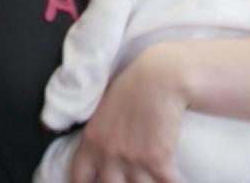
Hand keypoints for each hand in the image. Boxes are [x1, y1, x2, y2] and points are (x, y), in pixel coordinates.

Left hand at [70, 45, 187, 182]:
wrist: (159, 77)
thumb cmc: (132, 89)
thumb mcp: (102, 111)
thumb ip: (96, 135)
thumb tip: (83, 145)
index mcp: (91, 141)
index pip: (79, 178)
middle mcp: (107, 154)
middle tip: (128, 178)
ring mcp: (131, 159)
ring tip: (149, 177)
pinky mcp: (157, 160)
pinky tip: (170, 177)